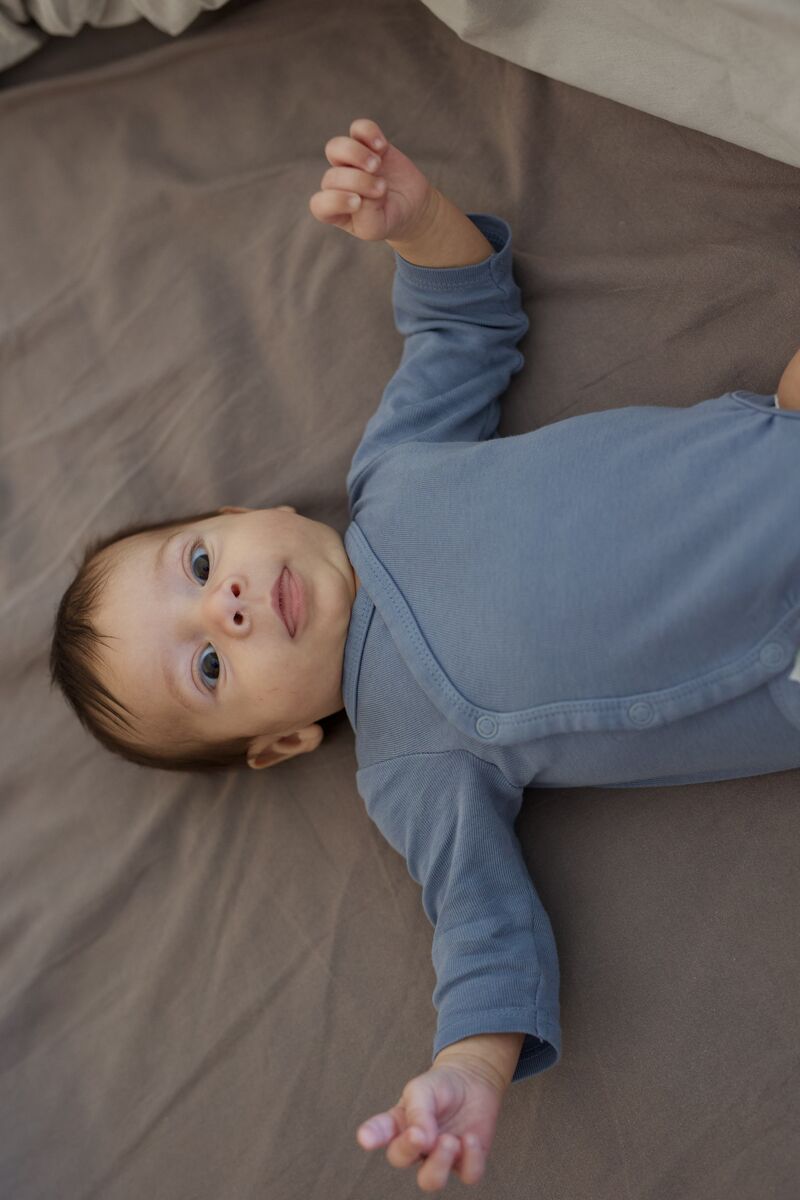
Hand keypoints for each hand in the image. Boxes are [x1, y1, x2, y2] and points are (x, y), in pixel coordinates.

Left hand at [308, 117, 434, 244]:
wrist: (412, 206)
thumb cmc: (389, 220)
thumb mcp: (377, 229)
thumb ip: (364, 216)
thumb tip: (360, 191)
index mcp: (335, 211)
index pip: (319, 205)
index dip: (335, 201)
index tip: (358, 203)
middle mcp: (337, 185)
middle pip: (332, 176)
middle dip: (358, 181)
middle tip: (381, 189)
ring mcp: (350, 162)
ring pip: (335, 147)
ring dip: (355, 154)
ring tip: (376, 165)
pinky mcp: (367, 145)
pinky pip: (358, 129)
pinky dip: (368, 133)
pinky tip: (382, 147)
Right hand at [356, 1057, 504, 1190]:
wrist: (474, 1081)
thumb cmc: (441, 1086)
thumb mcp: (424, 1088)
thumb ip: (419, 1111)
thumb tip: (422, 1140)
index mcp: (398, 1123)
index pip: (380, 1131)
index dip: (371, 1136)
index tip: (365, 1138)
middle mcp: (415, 1145)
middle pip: (401, 1159)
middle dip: (408, 1149)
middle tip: (420, 1135)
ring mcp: (439, 1157)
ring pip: (431, 1180)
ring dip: (439, 1163)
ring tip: (450, 1140)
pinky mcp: (466, 1162)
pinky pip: (467, 1175)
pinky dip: (471, 1159)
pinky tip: (471, 1138)